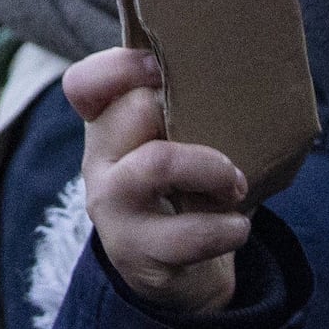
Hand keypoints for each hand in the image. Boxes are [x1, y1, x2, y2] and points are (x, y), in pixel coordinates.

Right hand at [62, 47, 254, 317]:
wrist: (173, 270)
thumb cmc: (182, 189)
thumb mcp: (172, 141)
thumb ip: (184, 103)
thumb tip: (246, 59)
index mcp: (104, 128)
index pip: (82, 84)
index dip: (120, 67)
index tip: (162, 68)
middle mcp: (99, 165)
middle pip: (133, 111)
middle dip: (191, 112)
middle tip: (227, 134)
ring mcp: (114, 210)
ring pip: (156, 163)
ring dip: (211, 168)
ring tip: (237, 184)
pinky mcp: (140, 254)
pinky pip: (185, 234)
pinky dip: (225, 228)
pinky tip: (237, 227)